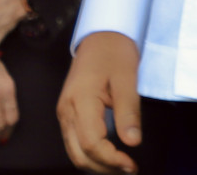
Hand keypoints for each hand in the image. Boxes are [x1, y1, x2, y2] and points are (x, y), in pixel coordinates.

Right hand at [58, 30, 142, 172]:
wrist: (101, 35)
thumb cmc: (115, 52)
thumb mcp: (127, 78)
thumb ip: (129, 112)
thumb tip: (132, 142)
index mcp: (80, 101)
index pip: (93, 143)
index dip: (112, 159)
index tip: (132, 165)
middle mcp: (66, 110)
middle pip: (79, 154)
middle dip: (104, 167)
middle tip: (129, 169)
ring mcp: (64, 112)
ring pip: (74, 151)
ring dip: (96, 164)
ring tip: (121, 166)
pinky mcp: (67, 112)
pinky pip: (74, 142)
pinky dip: (90, 154)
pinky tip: (108, 154)